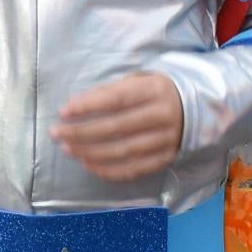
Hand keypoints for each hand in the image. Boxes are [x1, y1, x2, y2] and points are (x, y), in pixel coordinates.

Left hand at [53, 71, 184, 180]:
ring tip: (68, 150)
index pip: (116, 99)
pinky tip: (89, 165)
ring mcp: (165, 140)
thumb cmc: (154, 93)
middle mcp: (161, 115)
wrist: (194, 109)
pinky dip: (109, 170)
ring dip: (91, 152)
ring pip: (123, 150)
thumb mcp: (137, 82)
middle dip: (81, 132)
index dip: (88, 106)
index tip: (63, 112)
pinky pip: (134, 168)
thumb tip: (75, 107)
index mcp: (153, 90)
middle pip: (116, 127)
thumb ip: (109, 92)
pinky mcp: (165, 158)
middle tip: (57, 134)